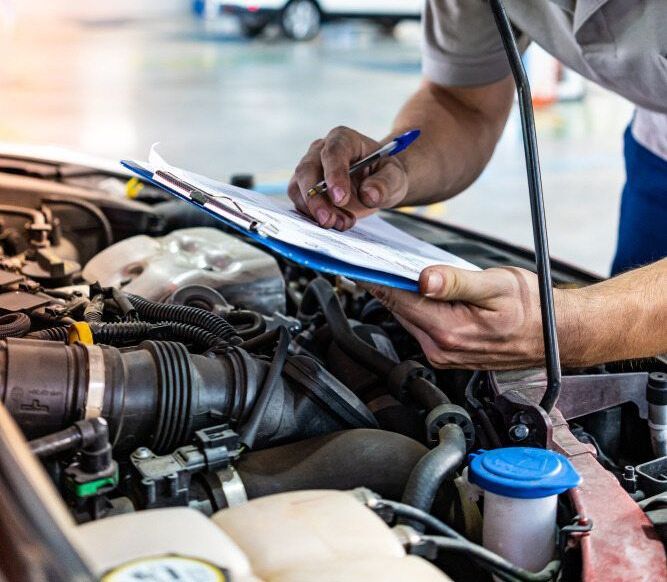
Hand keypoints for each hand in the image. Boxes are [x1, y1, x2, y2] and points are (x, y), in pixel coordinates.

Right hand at [288, 126, 408, 230]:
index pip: (333, 152)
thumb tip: (369, 194)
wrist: (377, 183)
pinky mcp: (304, 188)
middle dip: (315, 199)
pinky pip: (300, 202)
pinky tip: (335, 222)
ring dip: (314, 211)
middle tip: (327, 220)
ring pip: (298, 188)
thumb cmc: (384, 174)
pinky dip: (313, 216)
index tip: (340, 198)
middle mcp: (320, 151)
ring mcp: (309, 169)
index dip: (334, 174)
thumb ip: (385, 183)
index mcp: (344, 139)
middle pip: (307, 170)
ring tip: (340, 224)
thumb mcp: (395, 177)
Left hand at [363, 265, 564, 369]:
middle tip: (369, 255)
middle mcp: (441, 349)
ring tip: (390, 267)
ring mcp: (443, 354)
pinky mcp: (448, 353)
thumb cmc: (534, 310)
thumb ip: (457, 283)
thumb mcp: (497, 286)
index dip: (375, 276)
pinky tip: (417, 290)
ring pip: (408, 317)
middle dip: (383, 282)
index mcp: (449, 331)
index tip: (357, 259)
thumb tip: (423, 279)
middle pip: (398, 309)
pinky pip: (421, 325)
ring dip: (398, 294)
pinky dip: (414, 306)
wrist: (556, 335)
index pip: (398, 299)